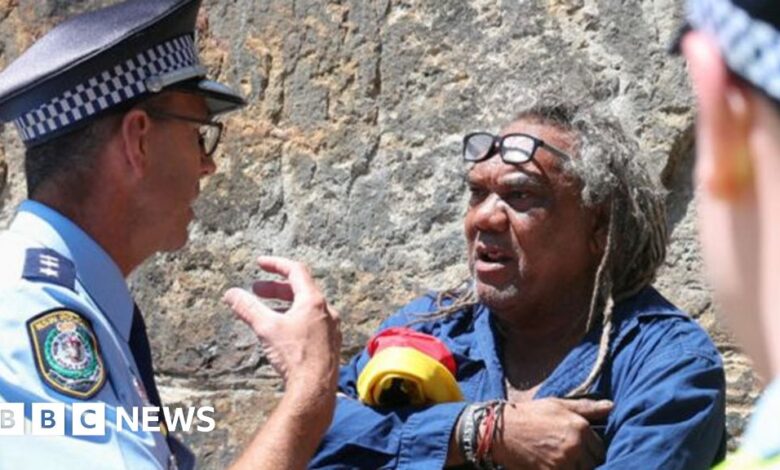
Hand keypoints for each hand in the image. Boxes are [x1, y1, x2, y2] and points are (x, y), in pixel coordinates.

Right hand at [223, 256, 341, 391]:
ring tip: (266, 312)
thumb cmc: (294, 356)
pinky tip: (283, 333)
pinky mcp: (330, 344)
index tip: (259, 263)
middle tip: (256, 290)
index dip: (275, 264)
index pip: (295, 270)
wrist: (315, 388)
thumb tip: (230, 294)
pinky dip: (295, 320)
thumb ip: (248, 308)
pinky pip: (312, 324)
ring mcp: (331, 328)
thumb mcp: (266, 327)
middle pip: (301, 289)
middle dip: (276, 288)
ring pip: (306, 308)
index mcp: (313, 301)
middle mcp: (327, 311)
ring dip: (285, 305)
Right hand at [493, 398, 611, 469]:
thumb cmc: (529, 414)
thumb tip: (611, 406)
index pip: (599, 448)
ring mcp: (563, 462)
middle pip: (592, 463)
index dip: (590, 450)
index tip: (579, 449)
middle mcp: (574, 446)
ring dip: (574, 467)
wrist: (502, 430)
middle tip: (569, 455)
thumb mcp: (557, 404)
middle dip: (584, 461)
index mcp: (579, 428)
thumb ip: (586, 407)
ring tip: (560, 459)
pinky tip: (551, 464)